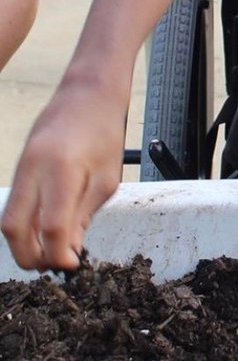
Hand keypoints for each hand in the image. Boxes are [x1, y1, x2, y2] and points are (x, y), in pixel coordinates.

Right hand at [1, 80, 124, 270]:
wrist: (87, 94)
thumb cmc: (104, 132)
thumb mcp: (106, 179)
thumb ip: (85, 215)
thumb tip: (71, 251)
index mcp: (62, 170)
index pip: (51, 226)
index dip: (59, 254)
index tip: (72, 266)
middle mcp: (33, 169)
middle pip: (15, 228)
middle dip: (30, 256)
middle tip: (52, 267)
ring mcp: (20, 166)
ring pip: (7, 218)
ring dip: (23, 243)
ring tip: (48, 253)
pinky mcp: (18, 166)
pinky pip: (13, 203)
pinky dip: (23, 224)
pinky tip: (42, 231)